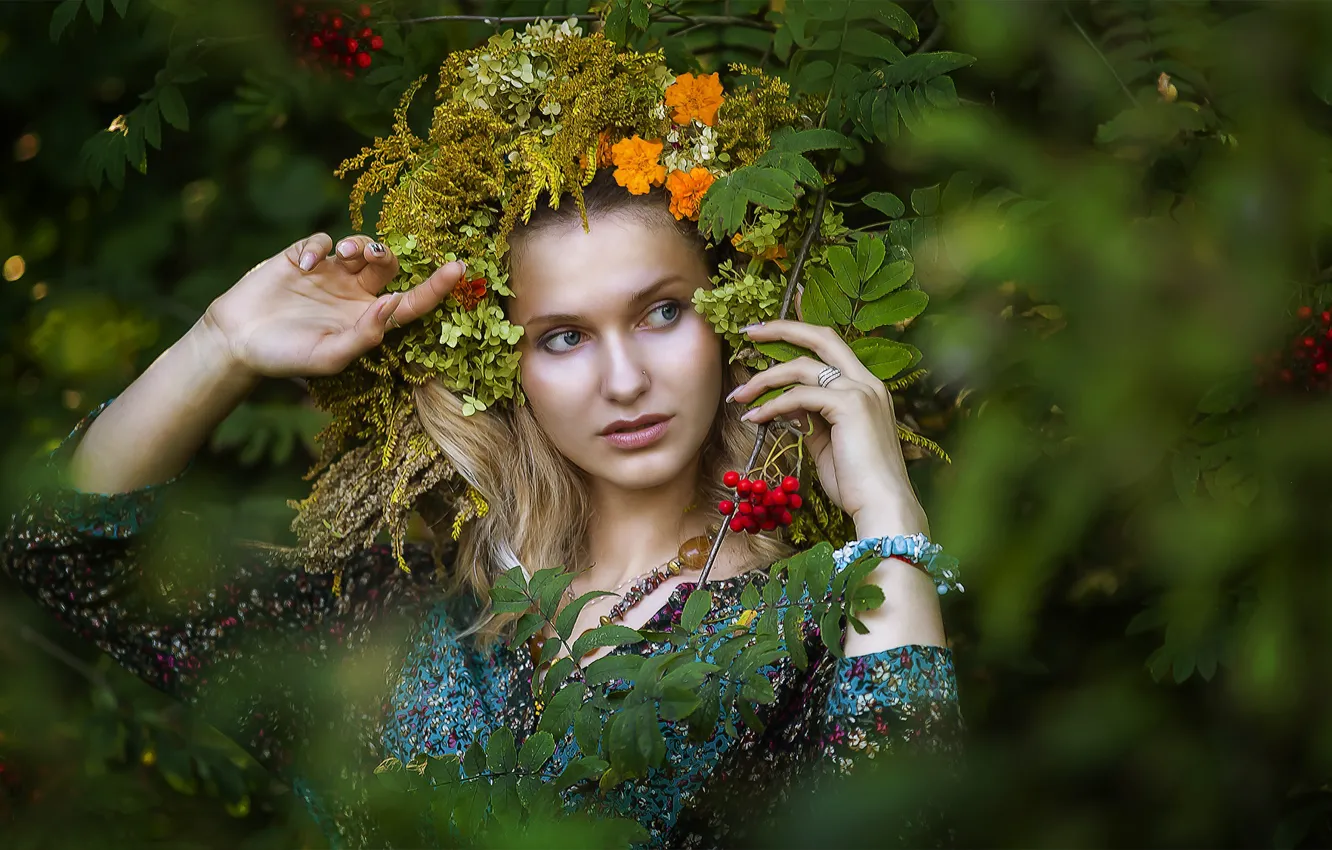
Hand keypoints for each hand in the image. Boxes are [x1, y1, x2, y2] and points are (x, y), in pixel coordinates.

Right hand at [201, 232, 464, 378]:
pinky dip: (318, 247)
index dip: (436, 287)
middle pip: (387, 264)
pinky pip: (321, 242)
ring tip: (340, 257)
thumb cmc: (287, 356)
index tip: (459, 269)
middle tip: (371, 257)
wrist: (237, 342)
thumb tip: (394, 306)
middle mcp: (354, 292)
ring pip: (359, 246)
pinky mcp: (302, 257)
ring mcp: (329, 273)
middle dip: (385, 255)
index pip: (411, 301)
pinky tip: (304, 266)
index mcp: (368, 318)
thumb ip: (364, 334)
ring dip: (357, 245)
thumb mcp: (329, 355)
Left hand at [726, 319, 926, 533]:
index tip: (767, 332)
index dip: (800, 333)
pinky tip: (754, 418)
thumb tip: (787, 406)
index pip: (832, 347)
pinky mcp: (850, 406)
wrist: (881, 506)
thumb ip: (811, 418)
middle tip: (749, 331)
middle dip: (783, 328)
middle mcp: (867, 382)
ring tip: (738, 396)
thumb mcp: (828, 443)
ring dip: (765, 379)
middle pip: (822, 337)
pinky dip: (772, 405)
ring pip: (803, 367)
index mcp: (866, 388)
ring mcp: (861, 392)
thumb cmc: (856, 483)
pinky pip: (800, 396)